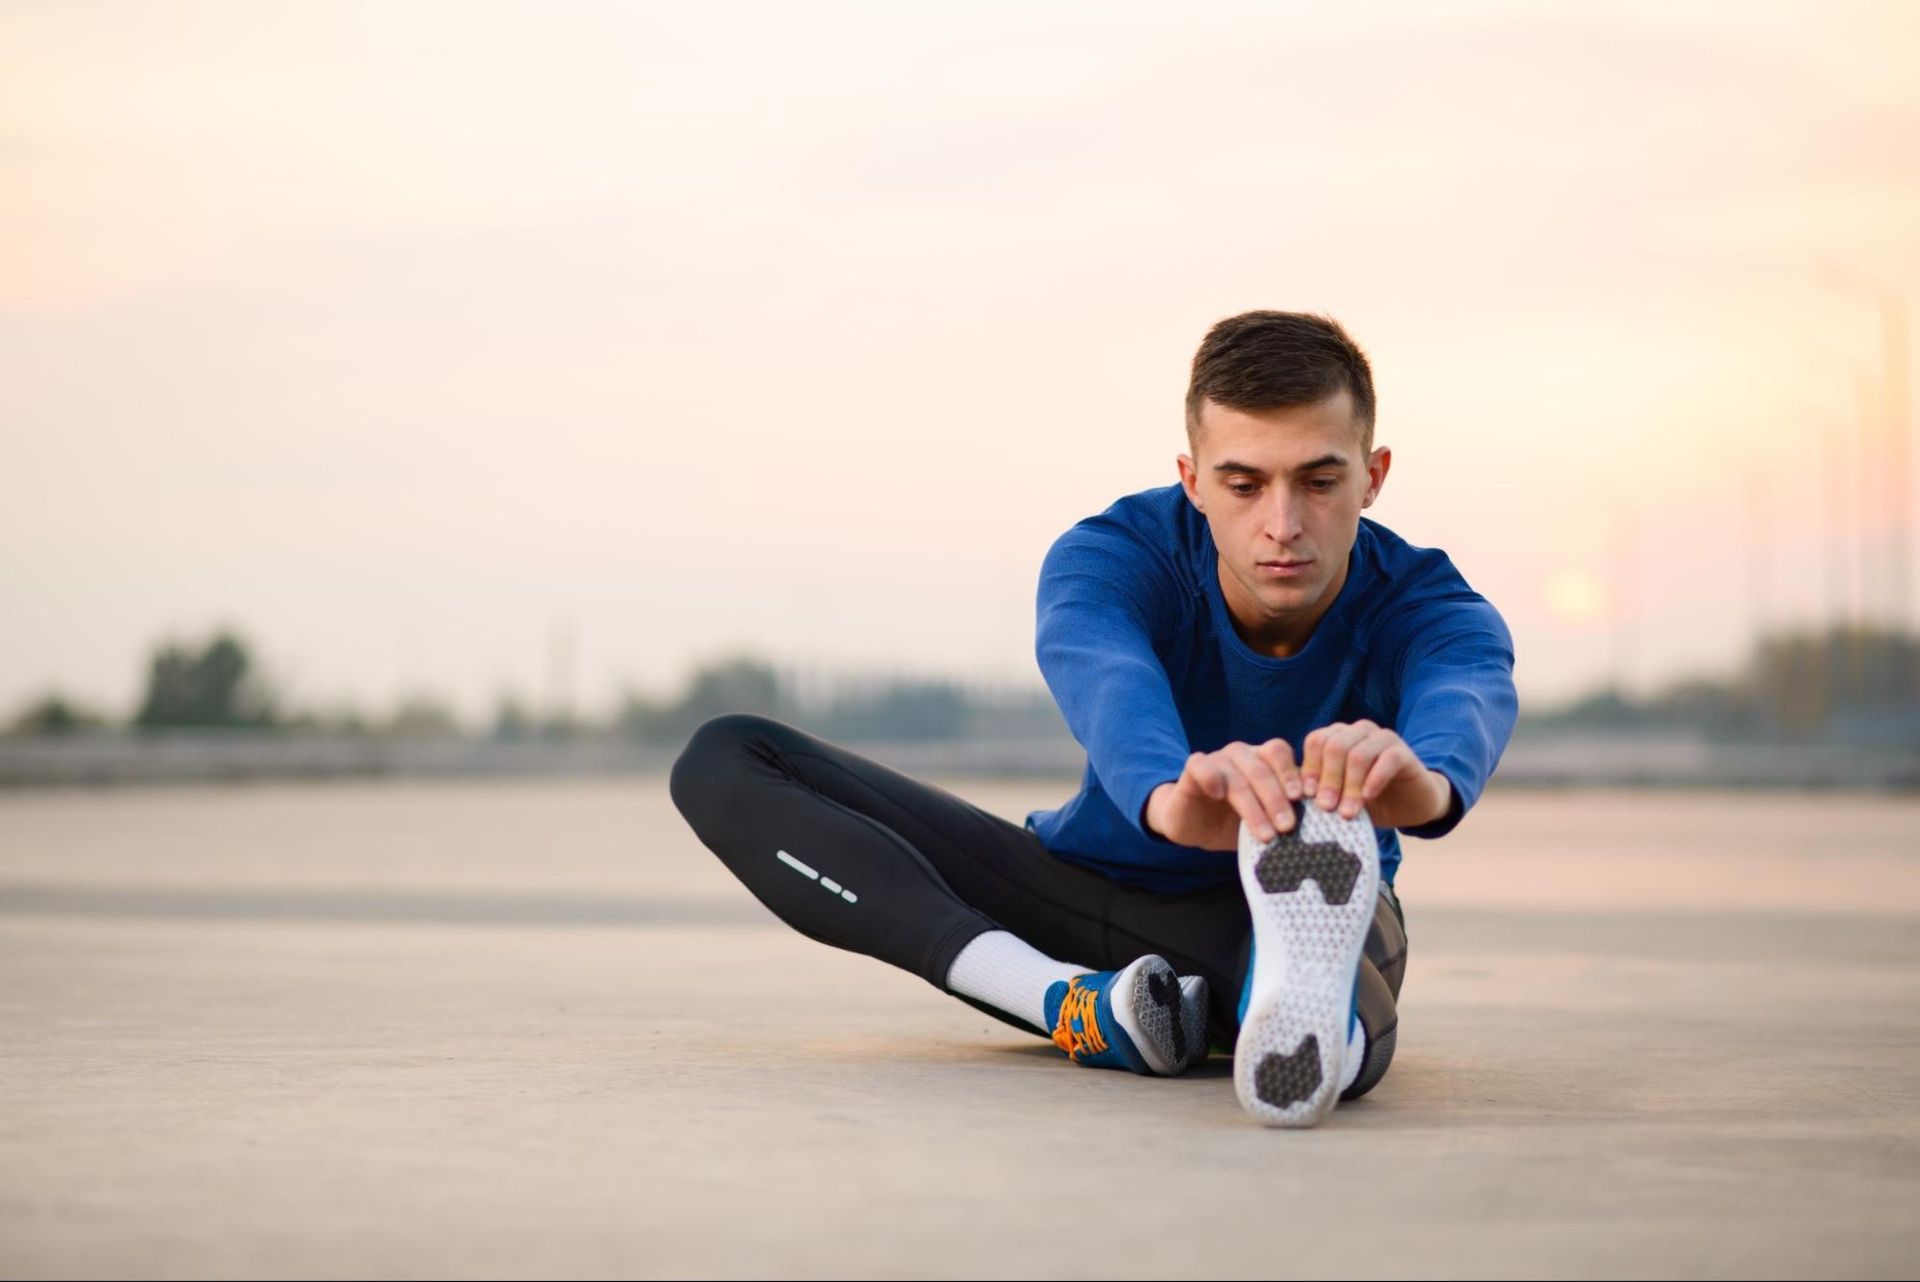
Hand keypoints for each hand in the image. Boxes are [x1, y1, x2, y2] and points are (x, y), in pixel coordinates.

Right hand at [1143, 739, 1304, 850]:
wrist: (1195, 825)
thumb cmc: (1235, 822)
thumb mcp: (1264, 818)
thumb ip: (1285, 813)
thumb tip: (1317, 825)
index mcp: (1262, 760)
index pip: (1280, 753)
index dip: (1291, 774)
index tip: (1302, 799)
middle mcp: (1241, 755)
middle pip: (1261, 768)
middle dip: (1276, 799)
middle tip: (1287, 827)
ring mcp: (1216, 760)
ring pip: (1236, 775)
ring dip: (1251, 805)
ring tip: (1264, 834)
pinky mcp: (1192, 769)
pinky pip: (1199, 765)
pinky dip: (1210, 776)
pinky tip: (1218, 794)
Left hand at [1298, 719, 1450, 828]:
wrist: (1409, 804)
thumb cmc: (1368, 800)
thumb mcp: (1339, 796)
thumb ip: (1320, 792)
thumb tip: (1292, 801)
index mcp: (1338, 736)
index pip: (1316, 741)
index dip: (1310, 768)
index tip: (1305, 796)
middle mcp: (1358, 731)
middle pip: (1335, 746)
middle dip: (1328, 779)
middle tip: (1326, 807)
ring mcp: (1382, 738)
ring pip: (1358, 754)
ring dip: (1350, 786)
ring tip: (1347, 812)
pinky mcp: (1403, 751)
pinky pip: (1387, 759)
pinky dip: (1374, 780)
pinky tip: (1368, 798)